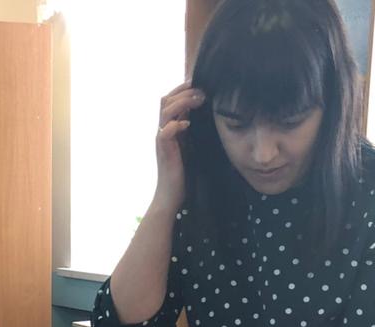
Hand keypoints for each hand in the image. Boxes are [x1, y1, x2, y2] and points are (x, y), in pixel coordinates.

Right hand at [154, 81, 204, 213]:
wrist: (173, 195)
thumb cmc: (185, 172)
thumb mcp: (194, 145)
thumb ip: (197, 129)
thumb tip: (212, 114)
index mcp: (171, 126)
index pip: (172, 98)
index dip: (184, 88)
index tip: (203, 85)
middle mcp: (163, 130)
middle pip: (166, 99)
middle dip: (184, 91)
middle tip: (203, 92)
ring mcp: (162, 139)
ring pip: (165, 110)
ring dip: (182, 102)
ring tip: (199, 101)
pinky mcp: (163, 151)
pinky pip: (165, 131)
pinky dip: (176, 124)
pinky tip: (188, 125)